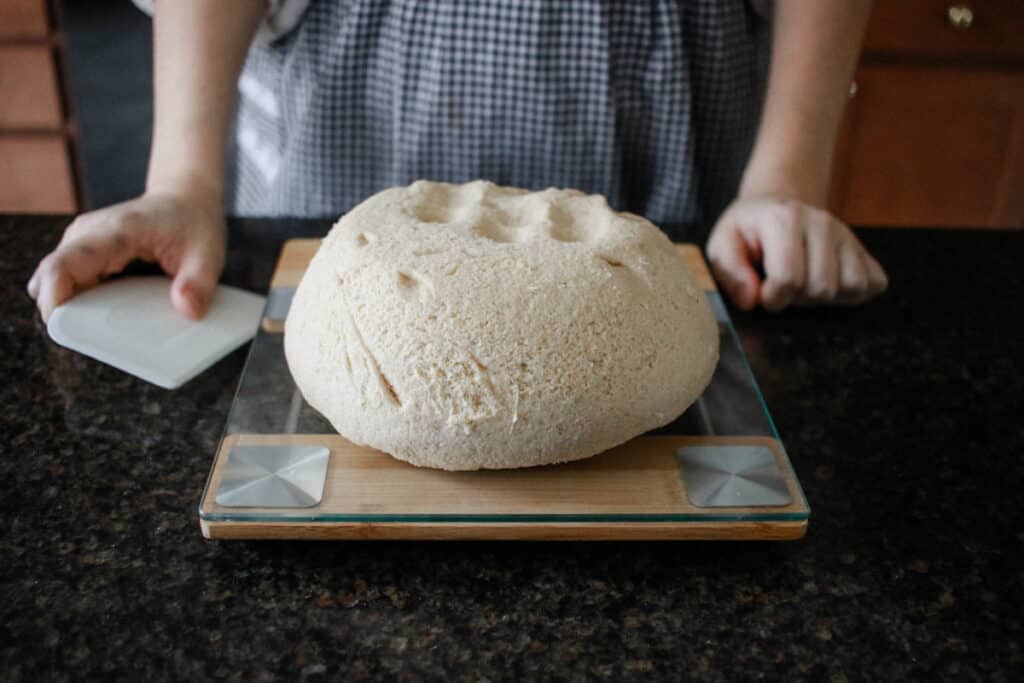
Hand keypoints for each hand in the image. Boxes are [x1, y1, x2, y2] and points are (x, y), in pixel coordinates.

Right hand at [27, 192, 225, 321]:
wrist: (185, 198)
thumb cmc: (194, 223)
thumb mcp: (207, 253)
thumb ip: (198, 283)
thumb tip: (187, 311)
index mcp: (115, 232)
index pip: (64, 265)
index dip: (54, 298)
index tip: (62, 326)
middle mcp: (89, 234)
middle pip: (51, 276)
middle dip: (62, 309)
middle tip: (93, 335)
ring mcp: (83, 241)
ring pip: (55, 278)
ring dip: (69, 304)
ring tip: (102, 324)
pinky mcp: (85, 250)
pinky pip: (68, 278)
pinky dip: (79, 298)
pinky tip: (105, 312)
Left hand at [706, 197, 887, 311]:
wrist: (774, 207)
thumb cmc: (747, 232)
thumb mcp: (723, 245)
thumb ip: (730, 273)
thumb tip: (751, 299)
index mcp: (784, 219)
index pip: (788, 279)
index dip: (772, 298)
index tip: (762, 292)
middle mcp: (822, 222)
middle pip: (821, 288)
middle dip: (798, 298)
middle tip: (783, 284)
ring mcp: (846, 235)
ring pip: (850, 288)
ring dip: (824, 297)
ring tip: (803, 281)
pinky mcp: (863, 249)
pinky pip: (872, 285)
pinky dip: (850, 294)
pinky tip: (826, 282)